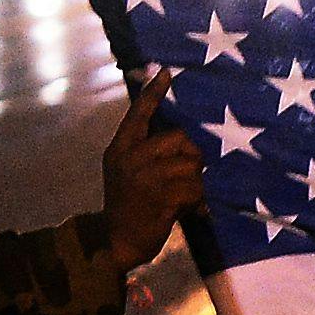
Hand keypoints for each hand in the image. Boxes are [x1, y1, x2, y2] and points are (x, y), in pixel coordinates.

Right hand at [100, 72, 205, 267]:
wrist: (115, 242)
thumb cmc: (127, 206)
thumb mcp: (126, 172)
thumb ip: (144, 153)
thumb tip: (181, 141)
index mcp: (120, 149)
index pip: (138, 114)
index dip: (153, 93)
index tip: (166, 72)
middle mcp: (130, 158)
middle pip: (179, 137)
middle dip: (192, 156)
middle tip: (189, 177)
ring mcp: (145, 177)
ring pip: (191, 163)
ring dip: (197, 182)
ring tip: (188, 198)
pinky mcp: (161, 197)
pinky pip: (194, 187)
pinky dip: (199, 201)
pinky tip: (193, 211)